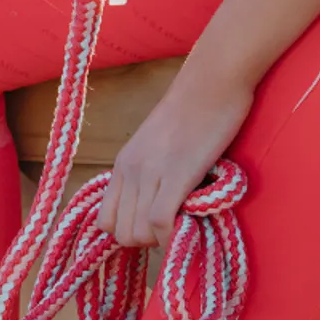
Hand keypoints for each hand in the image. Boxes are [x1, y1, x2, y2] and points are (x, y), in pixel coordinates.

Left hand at [97, 62, 253, 249]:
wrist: (213, 78)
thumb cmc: (196, 107)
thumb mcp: (160, 142)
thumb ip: (152, 169)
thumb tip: (159, 202)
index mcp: (124, 163)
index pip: (106, 221)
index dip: (130, 232)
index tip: (156, 226)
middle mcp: (130, 169)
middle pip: (121, 233)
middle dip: (147, 240)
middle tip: (175, 224)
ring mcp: (151, 171)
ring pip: (136, 234)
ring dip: (161, 239)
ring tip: (185, 220)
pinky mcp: (177, 172)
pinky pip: (159, 222)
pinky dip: (173, 234)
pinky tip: (190, 222)